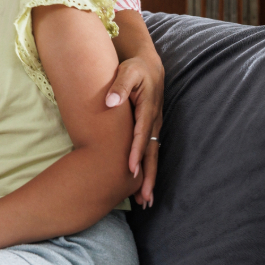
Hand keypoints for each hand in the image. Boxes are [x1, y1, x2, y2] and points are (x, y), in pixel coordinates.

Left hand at [104, 55, 162, 206]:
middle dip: (148, 176)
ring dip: (150, 177)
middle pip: (151, 152)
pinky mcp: (151, 128)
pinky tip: (142, 183)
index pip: (140, 135)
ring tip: (145, 199)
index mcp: (148, 109)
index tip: (130, 170)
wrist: (149, 65)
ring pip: (152, 155)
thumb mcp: (127, 72)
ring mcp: (154, 126)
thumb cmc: (135, 68)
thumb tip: (110, 103)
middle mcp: (153, 121)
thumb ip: (119, 87)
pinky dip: (148, 167)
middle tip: (145, 198)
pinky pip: (150, 151)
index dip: (135, 153)